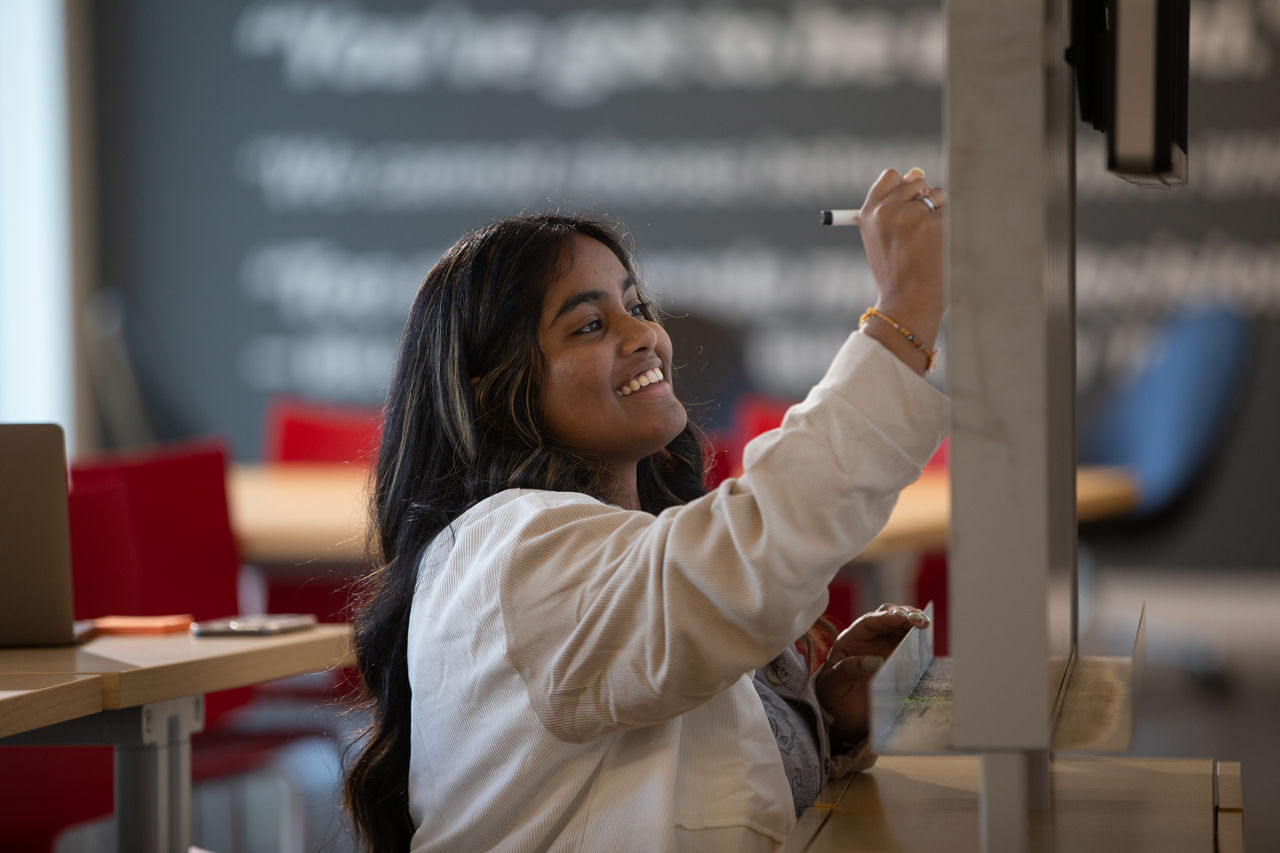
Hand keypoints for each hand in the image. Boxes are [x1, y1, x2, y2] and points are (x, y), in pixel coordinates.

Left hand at [814, 603, 929, 744]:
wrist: (843, 715)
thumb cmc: (833, 697)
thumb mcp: (833, 685)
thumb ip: (847, 671)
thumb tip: (874, 661)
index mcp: (850, 640)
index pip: (869, 622)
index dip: (886, 617)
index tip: (902, 617)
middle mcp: (868, 639)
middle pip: (887, 617)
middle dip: (904, 614)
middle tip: (919, 619)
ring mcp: (884, 647)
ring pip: (900, 626)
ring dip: (913, 621)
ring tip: (925, 623)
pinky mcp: (897, 658)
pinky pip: (909, 643)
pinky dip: (918, 638)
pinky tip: (926, 638)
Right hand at [856, 168, 947, 372]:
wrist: (908, 302)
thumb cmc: (897, 272)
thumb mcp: (883, 238)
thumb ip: (894, 206)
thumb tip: (918, 171)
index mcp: (869, 213)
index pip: (890, 176)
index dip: (904, 186)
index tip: (910, 200)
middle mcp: (887, 210)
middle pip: (915, 180)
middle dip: (923, 197)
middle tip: (920, 228)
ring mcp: (911, 215)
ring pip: (936, 193)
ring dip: (938, 210)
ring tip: (928, 241)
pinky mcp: (935, 223)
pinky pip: (950, 210)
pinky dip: (949, 225)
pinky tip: (939, 246)